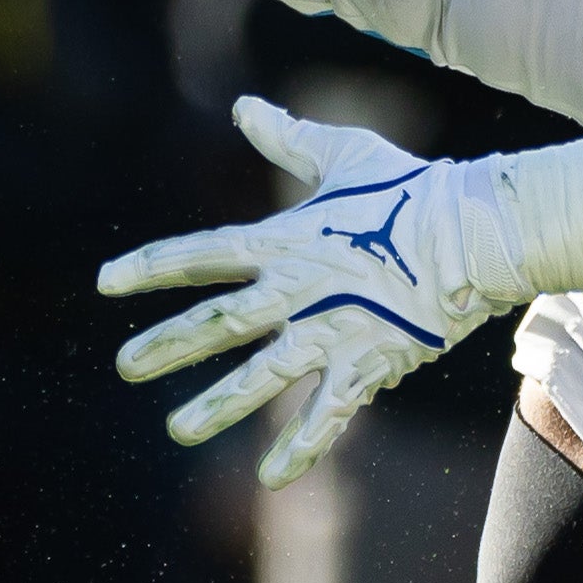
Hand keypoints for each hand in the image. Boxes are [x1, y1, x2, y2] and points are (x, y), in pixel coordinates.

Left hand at [98, 98, 509, 487]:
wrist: (477, 233)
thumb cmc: (410, 190)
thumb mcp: (344, 156)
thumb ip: (288, 137)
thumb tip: (245, 105)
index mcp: (285, 240)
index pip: (202, 255)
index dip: (151, 267)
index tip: (104, 283)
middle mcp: (298, 289)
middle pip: (220, 321)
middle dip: (169, 344)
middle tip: (125, 366)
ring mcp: (332, 330)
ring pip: (263, 375)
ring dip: (218, 404)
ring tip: (178, 429)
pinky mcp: (368, 364)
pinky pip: (329, 414)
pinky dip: (302, 446)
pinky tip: (269, 476)